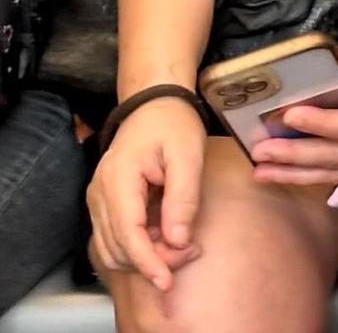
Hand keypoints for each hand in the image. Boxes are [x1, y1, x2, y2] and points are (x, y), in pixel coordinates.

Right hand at [88, 97, 205, 291]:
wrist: (155, 103)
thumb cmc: (173, 123)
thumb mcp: (188, 154)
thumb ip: (183, 197)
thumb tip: (178, 241)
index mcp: (118, 178)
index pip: (127, 234)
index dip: (147, 262)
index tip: (167, 281)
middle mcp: (100, 193)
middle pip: (119, 248)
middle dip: (153, 260)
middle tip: (191, 251)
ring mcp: (98, 200)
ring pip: (114, 249)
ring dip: (145, 257)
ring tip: (182, 244)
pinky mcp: (105, 204)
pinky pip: (115, 238)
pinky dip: (138, 246)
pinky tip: (165, 235)